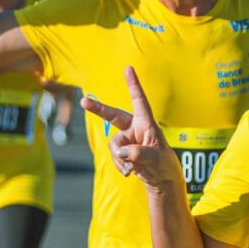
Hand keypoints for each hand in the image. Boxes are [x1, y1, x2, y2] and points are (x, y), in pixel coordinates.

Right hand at [80, 66, 181, 188]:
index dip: (133, 85)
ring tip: (131, 168)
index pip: (139, 101)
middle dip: (98, 109)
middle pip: (113, 115)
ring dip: (119, 159)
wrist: (161, 179)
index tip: (128, 68)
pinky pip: (114, 156)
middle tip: (84, 102)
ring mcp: (127, 139)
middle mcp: (134, 127)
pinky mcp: (122, 151)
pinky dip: (119, 165)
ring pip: (113, 145)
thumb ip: (139, 153)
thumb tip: (120, 152)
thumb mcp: (156, 158)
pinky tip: (129, 171)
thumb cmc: (165, 164)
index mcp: (147, 123)